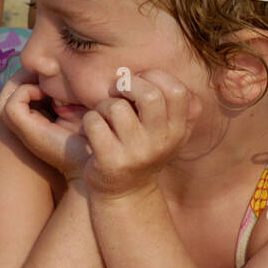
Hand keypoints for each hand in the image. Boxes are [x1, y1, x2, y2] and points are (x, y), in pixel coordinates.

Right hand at [0, 67, 91, 180]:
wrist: (96, 159)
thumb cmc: (93, 134)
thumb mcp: (77, 107)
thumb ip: (64, 92)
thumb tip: (56, 69)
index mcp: (34, 121)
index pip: (18, 92)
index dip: (29, 77)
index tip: (52, 71)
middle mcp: (24, 126)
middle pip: (7, 95)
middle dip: (23, 77)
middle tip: (45, 71)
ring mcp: (22, 130)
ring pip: (2, 101)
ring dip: (21, 84)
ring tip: (43, 82)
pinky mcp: (25, 131)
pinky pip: (12, 105)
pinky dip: (26, 93)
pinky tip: (46, 94)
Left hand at [81, 70, 200, 197]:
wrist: (125, 194)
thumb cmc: (142, 150)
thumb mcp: (167, 132)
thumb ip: (174, 104)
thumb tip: (155, 73)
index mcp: (178, 130)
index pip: (177, 90)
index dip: (154, 78)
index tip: (139, 83)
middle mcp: (161, 142)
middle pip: (150, 95)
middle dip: (128, 85)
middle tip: (118, 92)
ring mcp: (136, 153)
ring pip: (116, 107)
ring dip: (103, 105)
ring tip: (104, 116)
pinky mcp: (111, 161)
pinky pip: (94, 122)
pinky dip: (89, 120)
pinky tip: (93, 130)